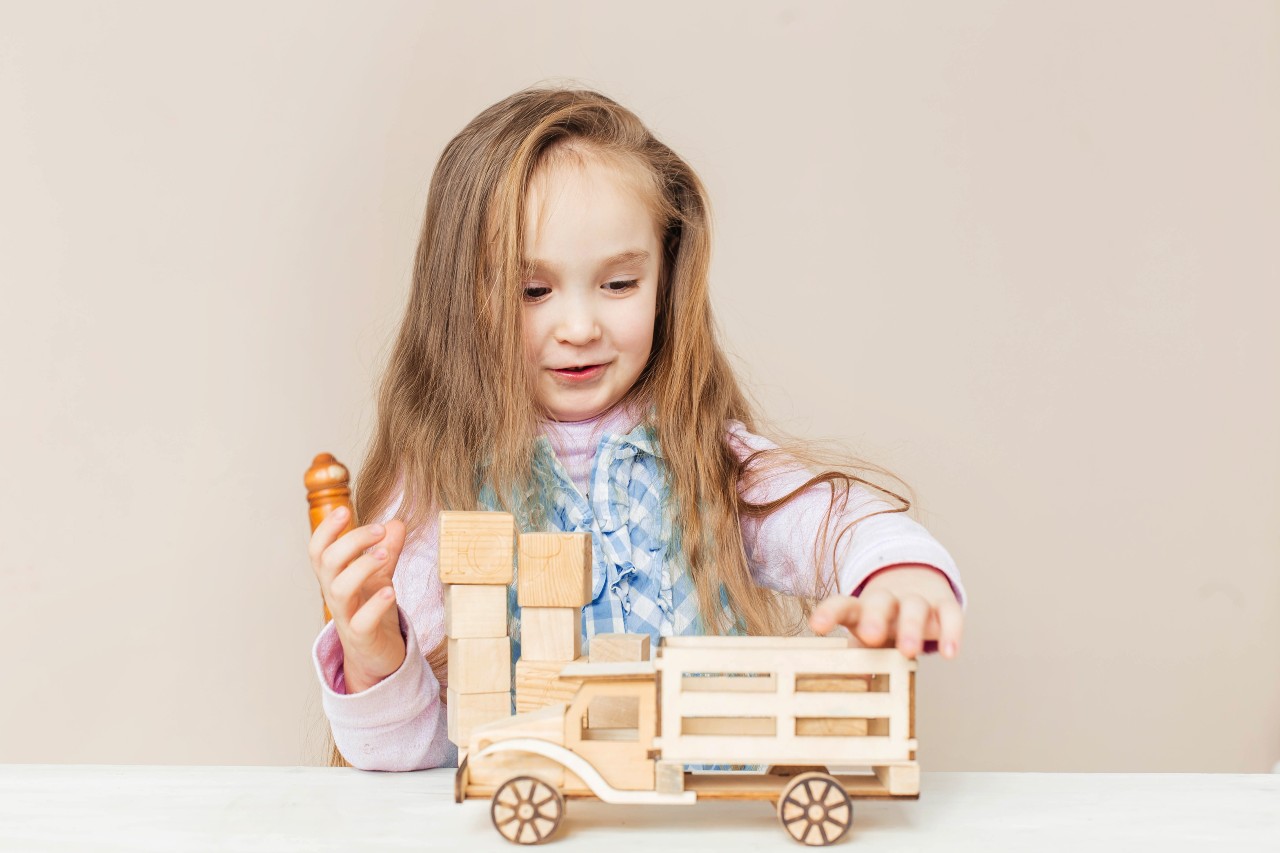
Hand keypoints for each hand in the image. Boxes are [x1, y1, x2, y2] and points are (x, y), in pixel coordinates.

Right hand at [308, 505, 407, 691]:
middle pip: (327, 563)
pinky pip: (361, 621)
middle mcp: (335, 594)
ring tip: (384, 555)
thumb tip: (397, 523)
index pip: (318, 550)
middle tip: (378, 530)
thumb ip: (387, 551)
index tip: (344, 510)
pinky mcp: (362, 637)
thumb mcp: (380, 576)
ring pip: (339, 590)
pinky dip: (375, 605)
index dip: (326, 530)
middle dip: (351, 541)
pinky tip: (390, 592)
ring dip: (362, 567)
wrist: (376, 655)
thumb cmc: (371, 610)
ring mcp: (346, 616)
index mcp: (335, 576)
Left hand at [808, 565, 962, 659]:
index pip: (842, 605)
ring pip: (914, 607)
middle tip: (871, 637)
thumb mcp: (866, 636)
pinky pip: (950, 613)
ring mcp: (916, 600)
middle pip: (879, 601)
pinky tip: (949, 653)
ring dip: (911, 627)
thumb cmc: (883, 622)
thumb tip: (853, 682)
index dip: (829, 614)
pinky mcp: (943, 604)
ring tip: (909, 652)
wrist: (917, 586)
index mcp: (862, 608)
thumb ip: (859, 655)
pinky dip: (950, 631)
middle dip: (875, 618)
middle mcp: (888, 601)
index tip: (816, 627)